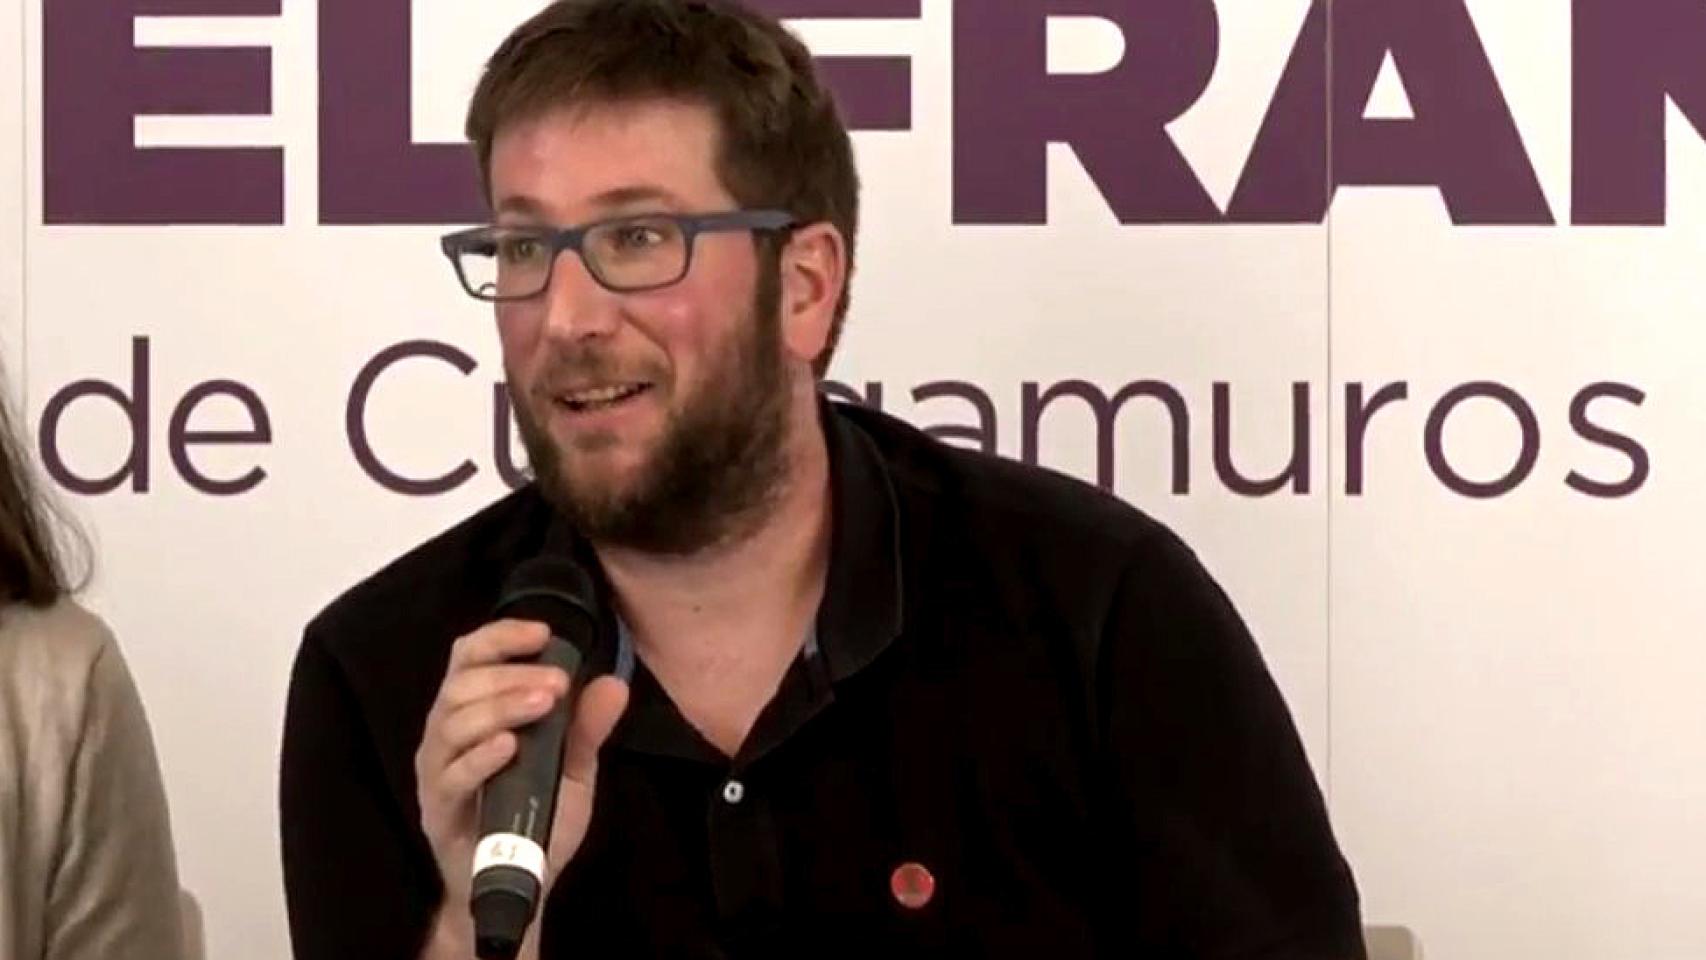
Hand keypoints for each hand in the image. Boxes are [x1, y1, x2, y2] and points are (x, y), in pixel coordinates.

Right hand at [413, 619, 629, 956]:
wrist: (517, 886)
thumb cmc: (536, 818)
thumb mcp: (572, 769)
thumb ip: (587, 728)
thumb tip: (615, 684)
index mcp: (474, 712)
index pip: (471, 657)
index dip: (500, 637)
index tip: (543, 633)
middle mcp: (447, 733)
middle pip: (462, 684)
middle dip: (511, 675)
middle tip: (557, 682)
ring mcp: (438, 771)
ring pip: (453, 722)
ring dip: (500, 706)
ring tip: (543, 704)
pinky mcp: (438, 809)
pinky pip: (451, 776)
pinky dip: (479, 757)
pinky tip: (509, 746)